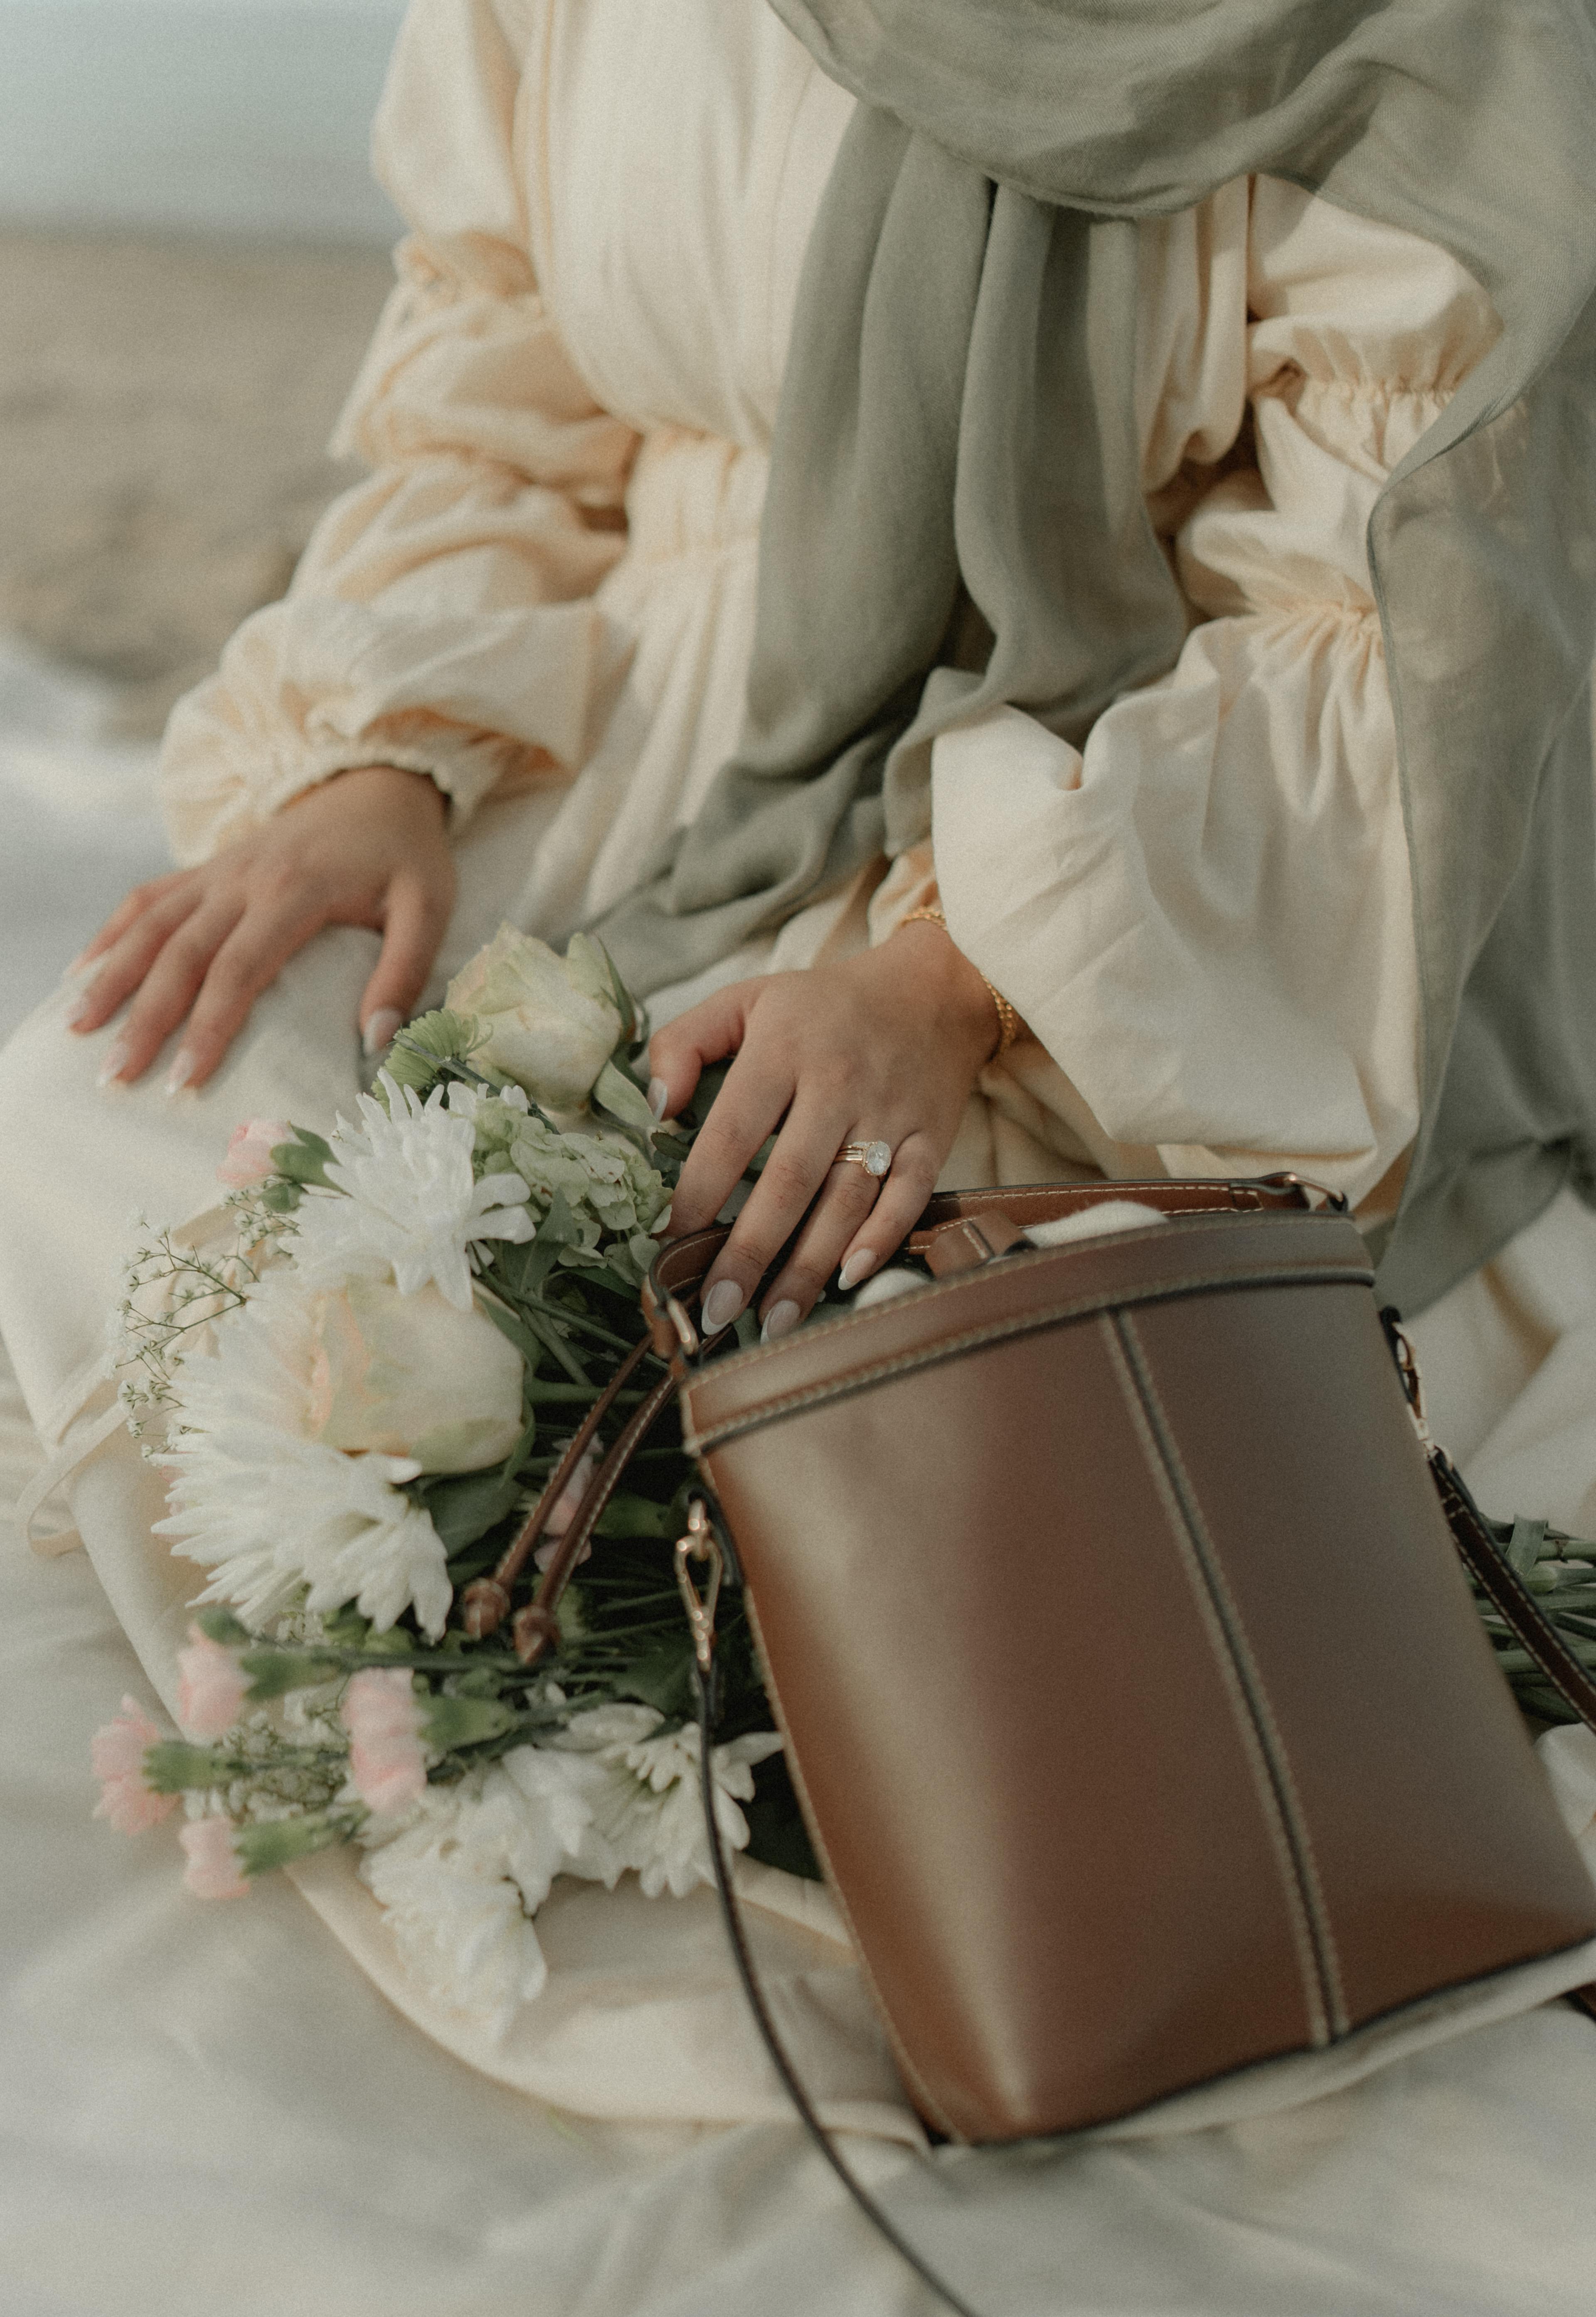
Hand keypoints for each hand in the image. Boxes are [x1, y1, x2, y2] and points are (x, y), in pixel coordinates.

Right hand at [69, 766, 455, 1090]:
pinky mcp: (209, 867)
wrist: (379, 784)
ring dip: (112, 977)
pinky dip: (113, 932)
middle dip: (145, 1017)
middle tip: (119, 1074)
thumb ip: (405, 972)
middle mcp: (244, 878)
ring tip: (82, 1030)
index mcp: (294, 890)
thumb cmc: (406, 855)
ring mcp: (219, 870)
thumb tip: (377, 1039)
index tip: (187, 1079)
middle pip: (180, 953)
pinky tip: (84, 970)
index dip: (208, 1026)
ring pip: (150, 924)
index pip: (238, 968)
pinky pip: (148, 898)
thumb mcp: (428, 909)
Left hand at [649, 924, 998, 1339]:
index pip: (732, 1131)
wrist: (933, 990)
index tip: (669, 1240)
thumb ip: (685, 1044)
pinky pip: (909, 1196)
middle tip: (717, 1309)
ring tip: (772, 1320)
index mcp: (783, 1048)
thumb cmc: (823, 1006)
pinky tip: (848, 1280)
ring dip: (808, 1266)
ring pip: (847, 1201)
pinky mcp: (933, 1137)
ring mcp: (890, 1114)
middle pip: (789, 1180)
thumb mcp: (745, 999)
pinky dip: (882, 1240)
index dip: (699, 1190)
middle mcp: (838, 1083)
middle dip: (750, 1251)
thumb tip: (655, 1110)